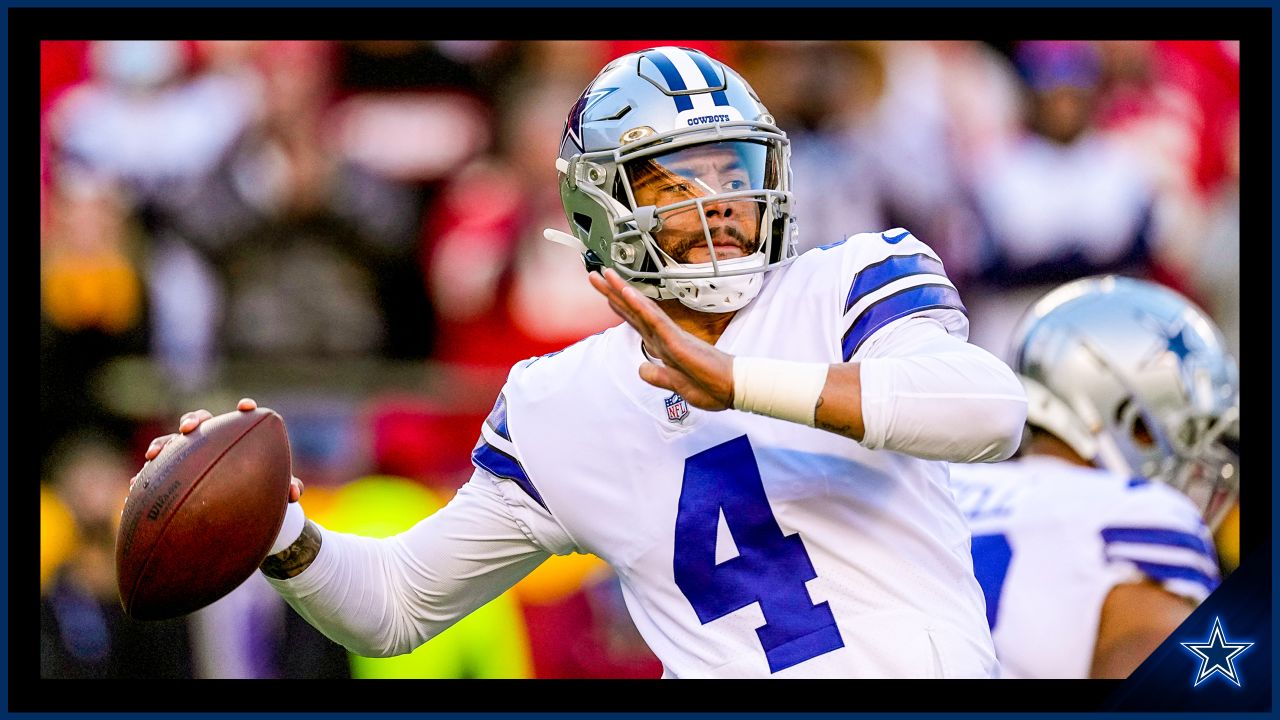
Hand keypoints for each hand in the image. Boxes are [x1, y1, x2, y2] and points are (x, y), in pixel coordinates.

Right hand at [134, 397, 304, 502]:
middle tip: (190, 428)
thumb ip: (287, 488)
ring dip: (163, 446)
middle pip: (200, 421)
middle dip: (193, 420)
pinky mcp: (173, 474)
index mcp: (238, 438)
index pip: (241, 418)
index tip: (246, 408)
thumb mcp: (276, 492)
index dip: (244, 410)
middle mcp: (212, 440)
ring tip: (155, 455)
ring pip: (173, 443)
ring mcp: (190, 455)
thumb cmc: (261, 490)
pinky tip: (136, 486)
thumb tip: (294, 493)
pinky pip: (156, 473)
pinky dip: (146, 477)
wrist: (241, 508)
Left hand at [588, 268, 734, 410]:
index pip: (638, 323)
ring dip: (622, 291)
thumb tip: (641, 368)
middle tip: (595, 275)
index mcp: (665, 346)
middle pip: (635, 311)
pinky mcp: (676, 341)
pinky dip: (641, 306)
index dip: (621, 307)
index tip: (607, 294)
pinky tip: (628, 293)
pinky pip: (655, 321)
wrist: (734, 388)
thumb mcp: (677, 385)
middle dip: (614, 293)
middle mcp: (665, 336)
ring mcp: (671, 336)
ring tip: (606, 275)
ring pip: (642, 309)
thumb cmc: (711, 385)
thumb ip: (659, 376)